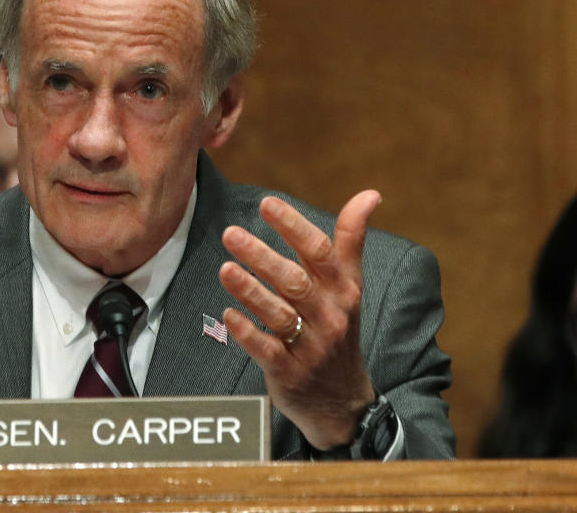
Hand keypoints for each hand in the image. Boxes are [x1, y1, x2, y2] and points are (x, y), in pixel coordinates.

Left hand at [218, 190, 381, 449]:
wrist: (344, 402)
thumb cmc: (338, 330)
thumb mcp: (349, 287)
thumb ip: (350, 241)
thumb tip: (370, 193)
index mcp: (342, 290)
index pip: (320, 252)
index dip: (293, 226)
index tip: (266, 203)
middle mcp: (329, 316)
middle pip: (295, 281)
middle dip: (262, 256)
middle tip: (231, 233)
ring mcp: (310, 346)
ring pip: (279, 314)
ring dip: (250, 291)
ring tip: (225, 269)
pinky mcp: (289, 372)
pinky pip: (267, 350)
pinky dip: (247, 332)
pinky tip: (227, 315)